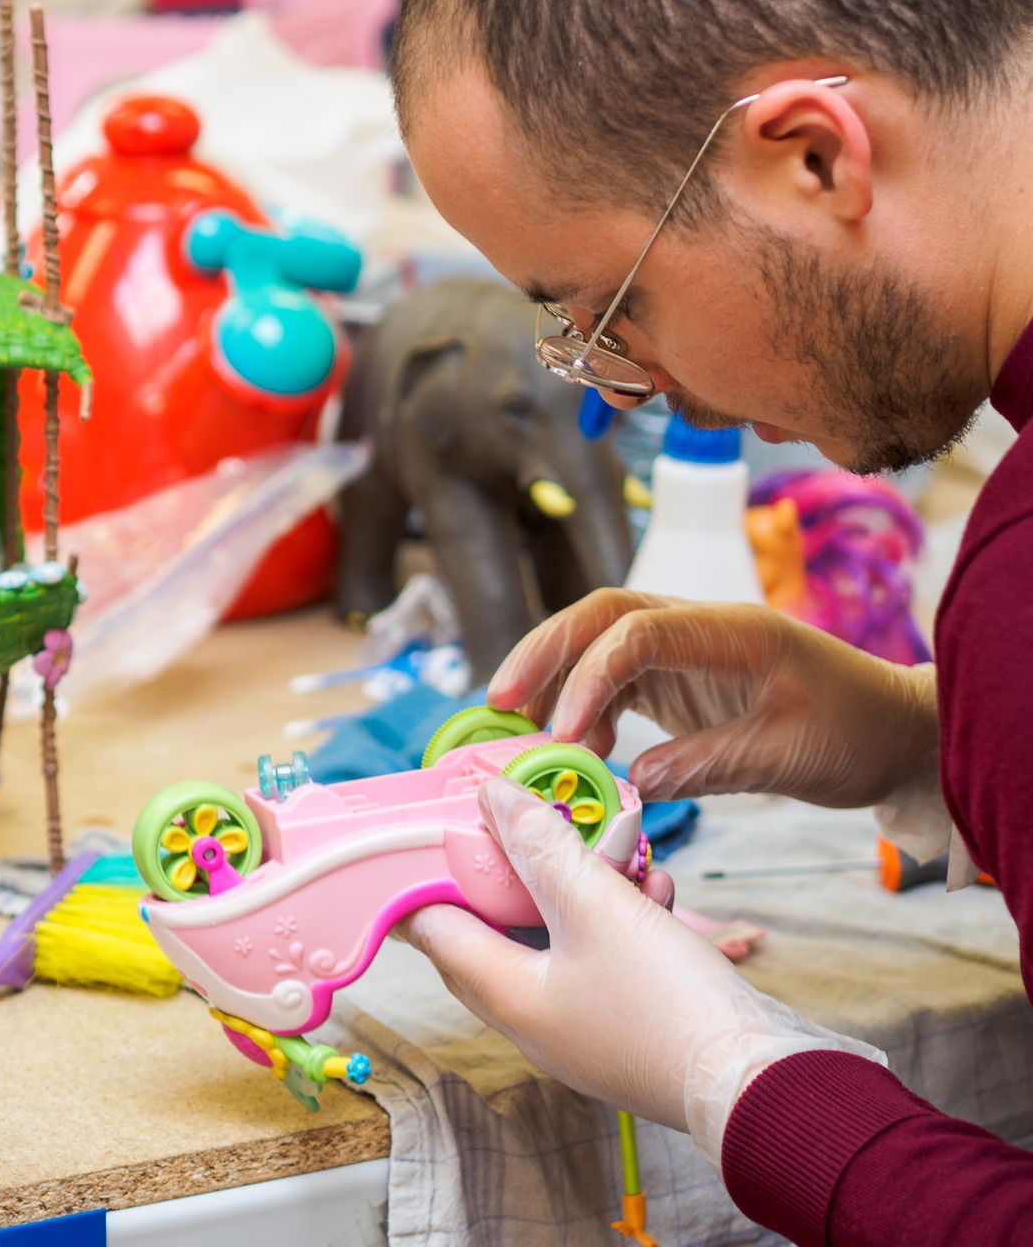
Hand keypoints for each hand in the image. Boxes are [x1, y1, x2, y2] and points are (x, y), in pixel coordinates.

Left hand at [398, 777, 883, 1165]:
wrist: (762, 1084)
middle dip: (514, 870)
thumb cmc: (666, 1001)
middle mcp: (532, 1018)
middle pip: (493, 928)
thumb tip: (490, 797)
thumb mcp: (596, 905)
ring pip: (557, 938)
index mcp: (504, 993)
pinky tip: (658, 890)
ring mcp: (580, 1028)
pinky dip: (621, 920)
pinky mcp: (626, 1027)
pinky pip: (603, 959)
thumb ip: (539, 846)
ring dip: (582, 888)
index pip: (432, 927)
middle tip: (524, 827)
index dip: (423, 873)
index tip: (425, 828)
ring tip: (618, 852)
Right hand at [489, 590, 938, 810]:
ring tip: (525, 730)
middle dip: (544, 652)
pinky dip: (586, 707)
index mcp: (731, 631)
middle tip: (498, 700)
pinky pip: (617, 681)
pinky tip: (579, 747)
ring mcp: (688, 651)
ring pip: (600, 645)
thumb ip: (709, 765)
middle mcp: (700, 629)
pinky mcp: (682, 680)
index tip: (563, 735)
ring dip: (556, 679)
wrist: (900, 732)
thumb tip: (631, 782)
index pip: (636, 633)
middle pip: (600, 616)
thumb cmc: (858, 732)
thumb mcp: (789, 756)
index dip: (588, 677)